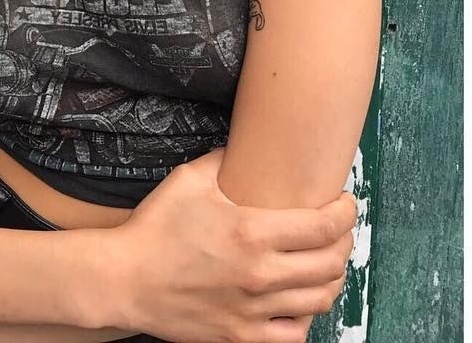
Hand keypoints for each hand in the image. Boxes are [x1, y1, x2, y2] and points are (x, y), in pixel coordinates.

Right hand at [109, 147, 352, 342]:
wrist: (125, 279)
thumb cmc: (155, 227)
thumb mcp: (189, 180)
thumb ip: (225, 160)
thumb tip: (248, 147)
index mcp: (251, 233)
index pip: (323, 227)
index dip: (346, 213)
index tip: (345, 202)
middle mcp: (260, 275)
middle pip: (331, 264)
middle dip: (343, 242)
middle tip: (337, 228)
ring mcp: (253, 311)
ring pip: (320, 300)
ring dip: (330, 278)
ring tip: (323, 261)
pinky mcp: (242, 337)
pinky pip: (295, 335)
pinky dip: (305, 316)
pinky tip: (298, 298)